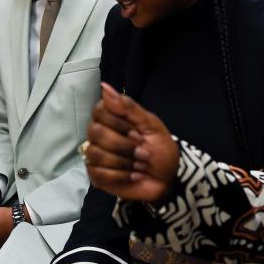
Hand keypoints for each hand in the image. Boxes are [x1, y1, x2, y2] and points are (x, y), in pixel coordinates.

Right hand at [85, 83, 178, 202]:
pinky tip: (133, 175)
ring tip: (140, 165)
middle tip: (143, 152)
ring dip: (123, 161)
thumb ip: (128, 107)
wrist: (169, 176)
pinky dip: (120, 176)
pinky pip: (98, 174)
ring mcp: (96, 156)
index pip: (98, 111)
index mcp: (111, 119)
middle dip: (123, 145)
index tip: (137, 133)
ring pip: (95, 154)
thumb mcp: (150, 124)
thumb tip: (105, 87)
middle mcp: (99, 136)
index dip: (117, 123)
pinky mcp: (97, 176)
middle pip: (95, 132)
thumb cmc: (160, 148)